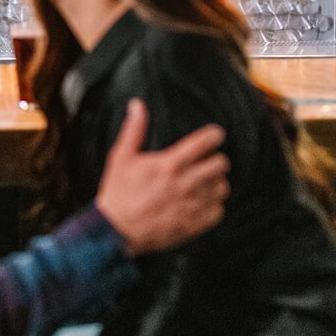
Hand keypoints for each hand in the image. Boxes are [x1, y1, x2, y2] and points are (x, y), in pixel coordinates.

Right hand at [95, 101, 227, 254]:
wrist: (114, 232)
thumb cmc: (118, 193)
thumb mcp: (121, 158)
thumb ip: (134, 130)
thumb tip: (137, 104)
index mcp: (169, 165)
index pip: (205, 142)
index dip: (215, 135)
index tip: (214, 136)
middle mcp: (184, 184)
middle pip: (221, 164)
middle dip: (217, 160)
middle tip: (208, 161)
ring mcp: (190, 206)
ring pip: (222, 187)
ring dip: (216, 183)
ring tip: (205, 182)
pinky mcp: (192, 225)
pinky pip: (218, 211)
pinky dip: (214, 206)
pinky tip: (202, 202)